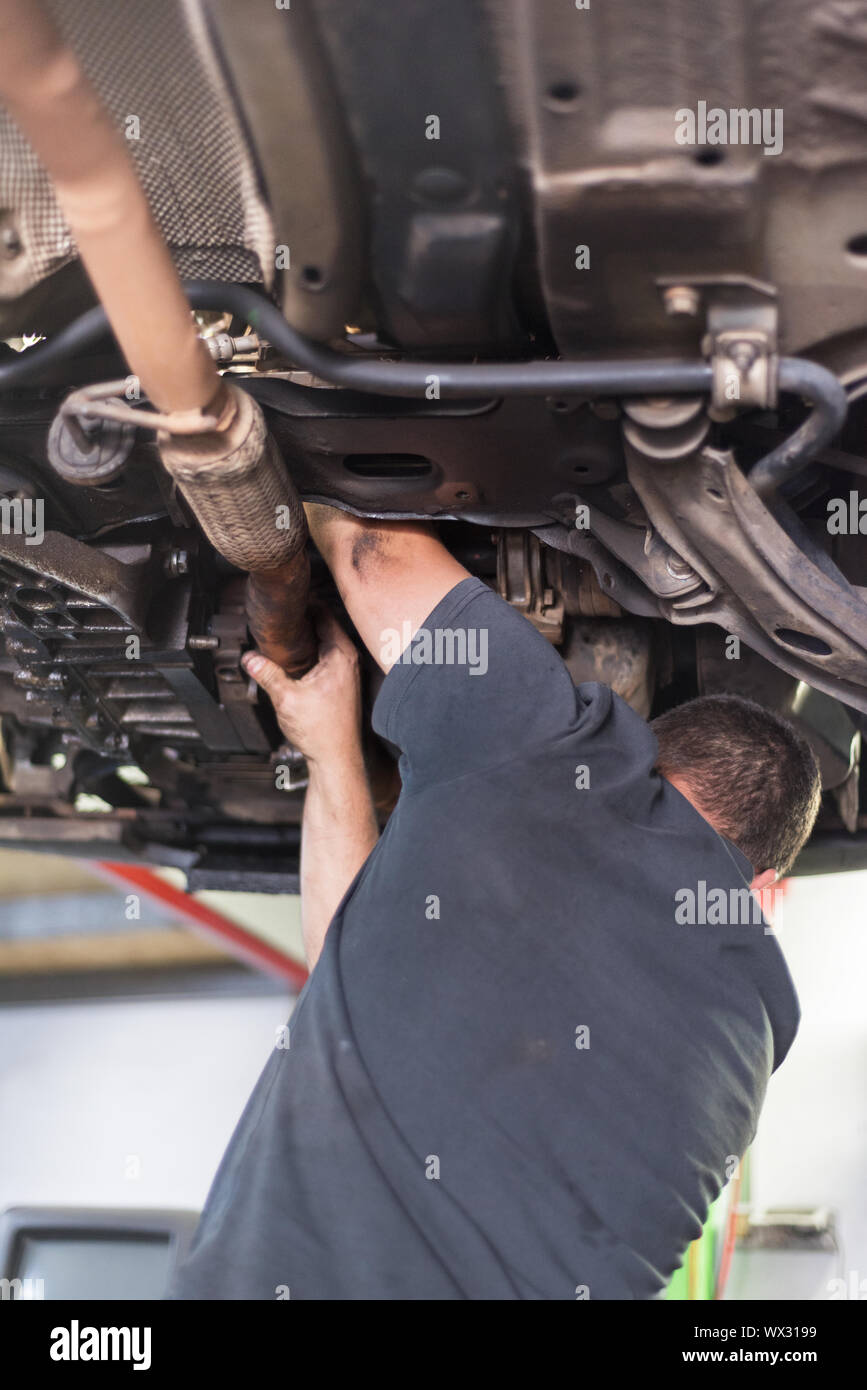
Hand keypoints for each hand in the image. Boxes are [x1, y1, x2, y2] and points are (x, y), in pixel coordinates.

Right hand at [241, 606, 362, 766]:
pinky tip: (297, 658)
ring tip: (287, 632)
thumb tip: (249, 658)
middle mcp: (349, 660)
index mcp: (340, 655)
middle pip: (327, 625)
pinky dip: (314, 650)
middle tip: (283, 615)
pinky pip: (329, 655)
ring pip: (328, 641)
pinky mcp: (345, 683)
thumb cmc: (321, 731)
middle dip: (305, 618)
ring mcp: (349, 672)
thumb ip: (267, 674)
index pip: (325, 614)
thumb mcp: (286, 698)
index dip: (306, 604)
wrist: (336, 757)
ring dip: (310, 635)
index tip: (289, 599)